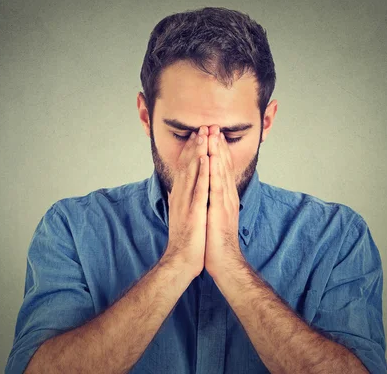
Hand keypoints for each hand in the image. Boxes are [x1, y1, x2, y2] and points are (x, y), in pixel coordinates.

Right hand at [162, 125, 208, 278]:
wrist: (181, 260)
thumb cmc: (185, 240)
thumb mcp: (182, 215)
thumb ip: (181, 200)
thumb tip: (180, 190)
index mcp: (180, 196)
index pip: (185, 169)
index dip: (191, 151)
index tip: (197, 135)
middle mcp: (181, 195)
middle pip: (187, 166)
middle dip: (195, 145)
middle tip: (202, 127)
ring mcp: (186, 202)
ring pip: (192, 172)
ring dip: (198, 152)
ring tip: (204, 134)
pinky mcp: (194, 210)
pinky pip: (199, 187)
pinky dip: (202, 172)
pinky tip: (206, 158)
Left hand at [205, 125, 243, 278]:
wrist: (223, 260)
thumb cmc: (216, 240)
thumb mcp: (215, 215)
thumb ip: (215, 200)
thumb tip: (210, 189)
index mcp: (225, 196)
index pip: (221, 169)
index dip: (217, 151)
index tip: (213, 135)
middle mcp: (227, 196)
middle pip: (222, 166)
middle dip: (218, 146)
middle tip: (214, 126)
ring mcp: (224, 202)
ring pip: (220, 172)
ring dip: (216, 153)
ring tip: (213, 135)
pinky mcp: (219, 210)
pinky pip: (216, 187)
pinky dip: (213, 172)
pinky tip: (210, 159)